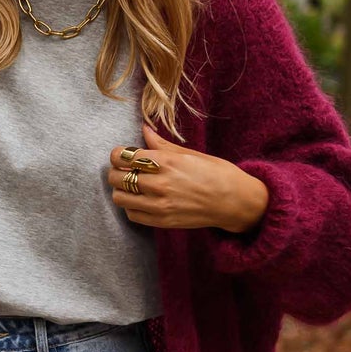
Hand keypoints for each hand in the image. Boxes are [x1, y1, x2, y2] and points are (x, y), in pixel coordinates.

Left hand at [107, 119, 269, 233]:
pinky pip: (132, 215)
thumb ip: (162, 145)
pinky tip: (141, 200)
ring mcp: (160, 205)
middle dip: (115, 171)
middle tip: (123, 169)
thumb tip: (144, 130)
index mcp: (167, 162)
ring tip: (131, 185)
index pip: (124, 156)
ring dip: (120, 190)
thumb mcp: (190, 153)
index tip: (121, 154)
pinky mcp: (162, 221)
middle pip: (117, 177)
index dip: (117, 154)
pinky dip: (131, 206)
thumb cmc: (217, 173)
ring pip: (119, 198)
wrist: (235, 202)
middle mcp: (160, 184)